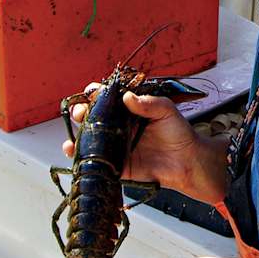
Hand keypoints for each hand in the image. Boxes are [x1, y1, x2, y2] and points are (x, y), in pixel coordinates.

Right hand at [62, 86, 228, 203]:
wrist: (186, 161)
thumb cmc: (178, 132)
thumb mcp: (166, 111)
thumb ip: (149, 103)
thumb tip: (127, 97)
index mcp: (128, 110)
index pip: (107, 98)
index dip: (95, 93)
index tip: (91, 92)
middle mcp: (118, 126)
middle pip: (93, 116)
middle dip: (81, 112)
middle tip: (80, 113)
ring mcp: (115, 145)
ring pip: (89, 138)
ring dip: (76, 134)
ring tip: (73, 133)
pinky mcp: (115, 164)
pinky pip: (95, 160)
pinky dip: (79, 156)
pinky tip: (72, 150)